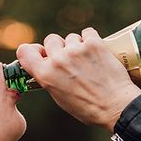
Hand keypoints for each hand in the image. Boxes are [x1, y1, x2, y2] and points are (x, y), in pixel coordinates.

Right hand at [16, 29, 140, 131]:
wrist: (116, 106)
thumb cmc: (88, 107)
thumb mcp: (60, 97)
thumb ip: (49, 77)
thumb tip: (48, 63)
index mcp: (45, 75)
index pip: (24, 51)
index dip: (34, 50)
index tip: (42, 53)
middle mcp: (58, 60)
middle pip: (51, 40)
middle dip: (59, 48)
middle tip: (71, 61)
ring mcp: (76, 50)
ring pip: (70, 37)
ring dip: (77, 45)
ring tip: (87, 61)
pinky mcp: (94, 43)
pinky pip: (87, 32)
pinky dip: (91, 40)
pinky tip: (96, 52)